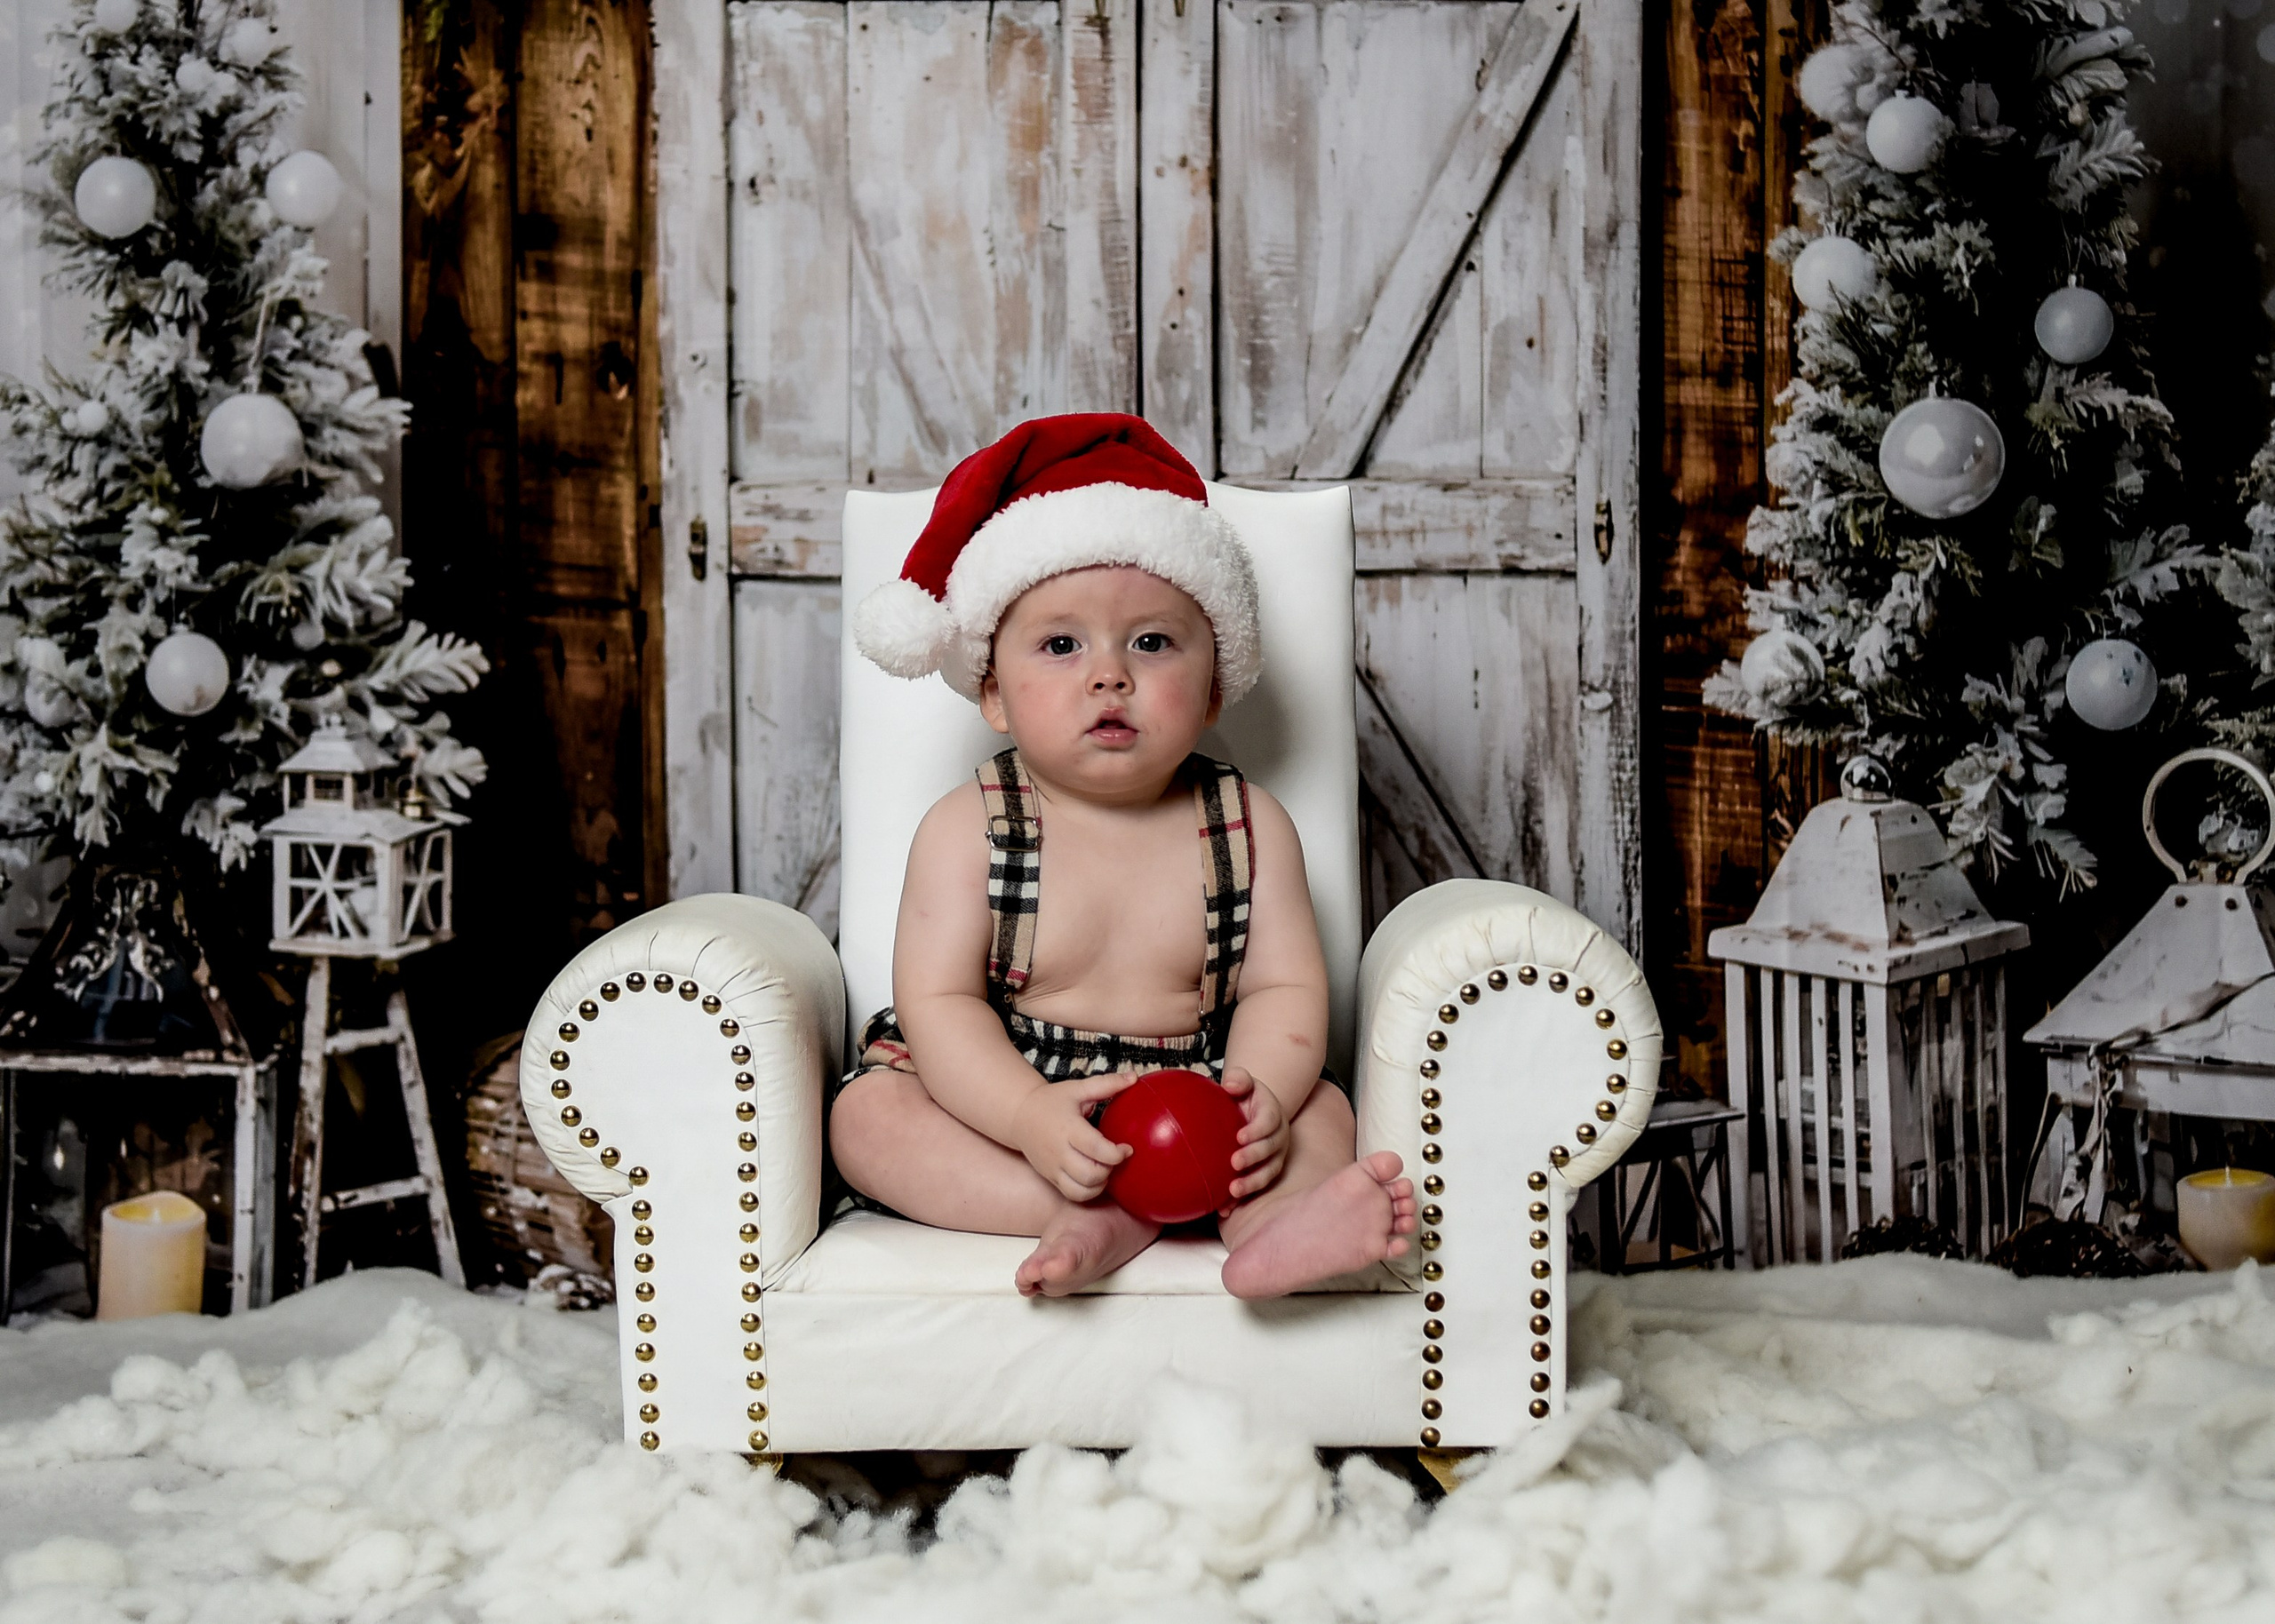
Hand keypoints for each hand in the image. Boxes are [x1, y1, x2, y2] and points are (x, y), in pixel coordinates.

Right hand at [1011, 1071, 1137, 1201]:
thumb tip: (1133, 1077)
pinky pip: (1073, 1194)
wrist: (1020, 1116)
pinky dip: (1088, 1191)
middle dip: (1110, 1170)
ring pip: (1081, 1190)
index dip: (1117, 1153)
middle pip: (1090, 1174)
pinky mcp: (1051, 1178)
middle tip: (1116, 1158)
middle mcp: (1059, 1151)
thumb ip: (1107, 1084)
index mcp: (1068, 1128)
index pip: (1096, 1149)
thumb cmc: (1052, 1101)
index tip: (1127, 1148)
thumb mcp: (1077, 1089)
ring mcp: (1053, 1168)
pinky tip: (1096, 1177)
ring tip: (1106, 1168)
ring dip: (1100, 1184)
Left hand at [1218, 1066, 1289, 1203]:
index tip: (1239, 1137)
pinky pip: (1255, 1188)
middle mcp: (1278, 1139)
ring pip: (1267, 1174)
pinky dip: (1241, 1200)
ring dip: (1251, 1184)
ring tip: (1233, 1190)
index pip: (1269, 1122)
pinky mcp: (1264, 1174)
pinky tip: (1225, 1208)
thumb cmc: (1244, 1097)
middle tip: (1234, 1162)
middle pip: (1270, 1150)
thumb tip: (1230, 1084)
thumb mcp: (1244, 1082)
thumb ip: (1239, 1079)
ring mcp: (1274, 1159)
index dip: (1257, 1130)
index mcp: (1272, 1115)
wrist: (1253, 1113)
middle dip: (1254, 1158)